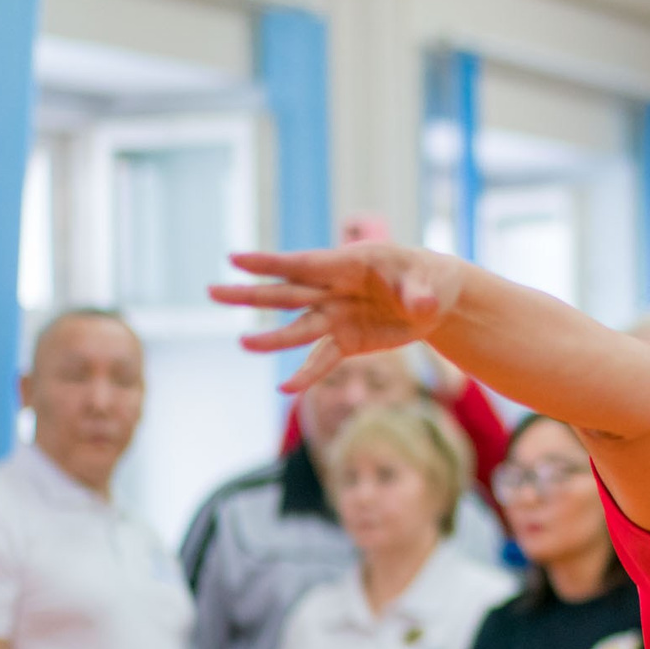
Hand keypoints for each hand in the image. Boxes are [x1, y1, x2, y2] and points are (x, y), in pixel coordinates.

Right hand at [212, 245, 468, 392]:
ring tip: (244, 343)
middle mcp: (336, 290)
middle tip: (212, 292)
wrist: (437, 299)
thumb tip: (421, 306)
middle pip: (288, 293)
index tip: (235, 259)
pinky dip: (307, 375)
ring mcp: (338, 316)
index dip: (271, 262)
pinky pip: (322, 359)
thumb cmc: (431, 279)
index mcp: (351, 264)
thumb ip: (421, 294)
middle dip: (252, 293)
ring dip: (273, 338)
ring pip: (299, 328)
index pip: (305, 263)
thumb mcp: (431, 283)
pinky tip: (287, 389)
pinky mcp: (347, 341)